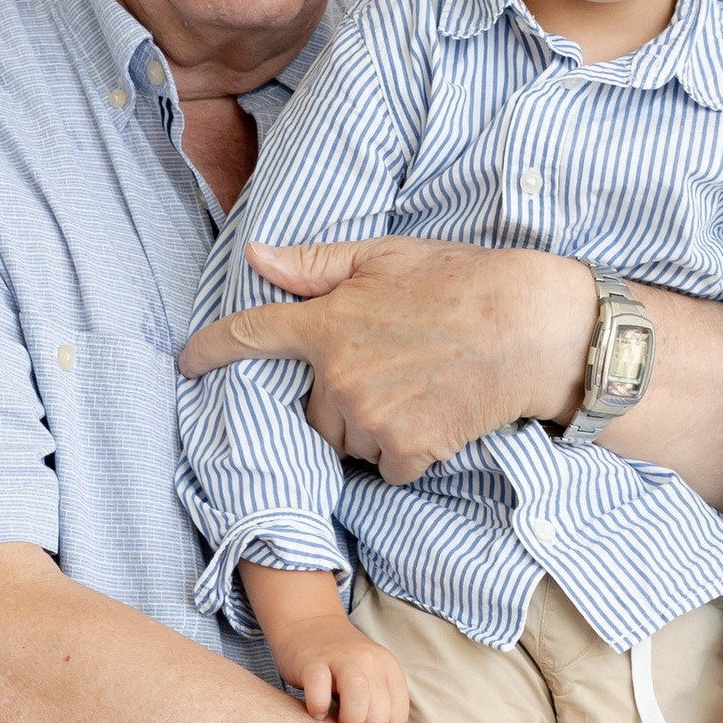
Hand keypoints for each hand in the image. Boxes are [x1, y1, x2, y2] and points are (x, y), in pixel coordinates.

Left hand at [177, 237, 595, 486]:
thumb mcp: (388, 257)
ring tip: (418, 389)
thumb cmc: (464, 282)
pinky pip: (385, 466)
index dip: (210, 350)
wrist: (535, 330)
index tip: (187, 363)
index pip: (250, 336)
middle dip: (339, 396)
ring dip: (370, 427)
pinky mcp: (407, 451)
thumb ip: (317, 265)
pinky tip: (435, 416)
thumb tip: (257, 259)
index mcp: (328, 322)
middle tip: (391, 366)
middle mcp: (339, 376)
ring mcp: (371, 418)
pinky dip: (405, 452)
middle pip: (311, 409)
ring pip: (347, 440)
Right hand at [243, 569, 411, 722]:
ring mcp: (341, 659)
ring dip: (347, 720)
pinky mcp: (312, 663)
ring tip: (335, 717)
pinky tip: (316, 709)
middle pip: (379, 718)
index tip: (362, 719)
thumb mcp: (371, 673)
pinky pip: (320, 696)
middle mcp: (370, 660)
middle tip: (345, 715)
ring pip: (359, 702)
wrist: (308, 622)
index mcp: (389, 667)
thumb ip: (382, 700)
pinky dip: (318, 709)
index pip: (397, 719)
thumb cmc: (341, 662)